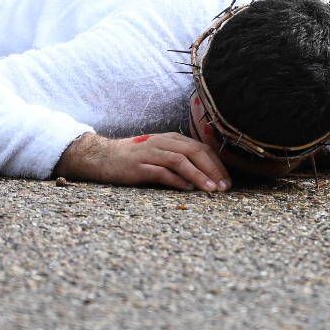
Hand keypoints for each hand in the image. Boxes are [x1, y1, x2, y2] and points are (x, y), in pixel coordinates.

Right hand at [55, 132, 232, 191]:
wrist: (102, 157)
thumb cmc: (134, 159)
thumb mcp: (159, 154)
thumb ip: (179, 160)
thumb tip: (204, 176)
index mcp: (171, 139)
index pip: (201, 148)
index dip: (217, 164)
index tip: (227, 181)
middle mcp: (163, 142)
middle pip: (195, 152)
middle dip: (213, 169)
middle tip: (224, 187)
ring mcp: (150, 153)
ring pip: (181, 160)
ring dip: (199, 175)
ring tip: (211, 190)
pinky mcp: (139, 166)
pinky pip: (162, 171)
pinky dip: (177, 180)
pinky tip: (188, 189)